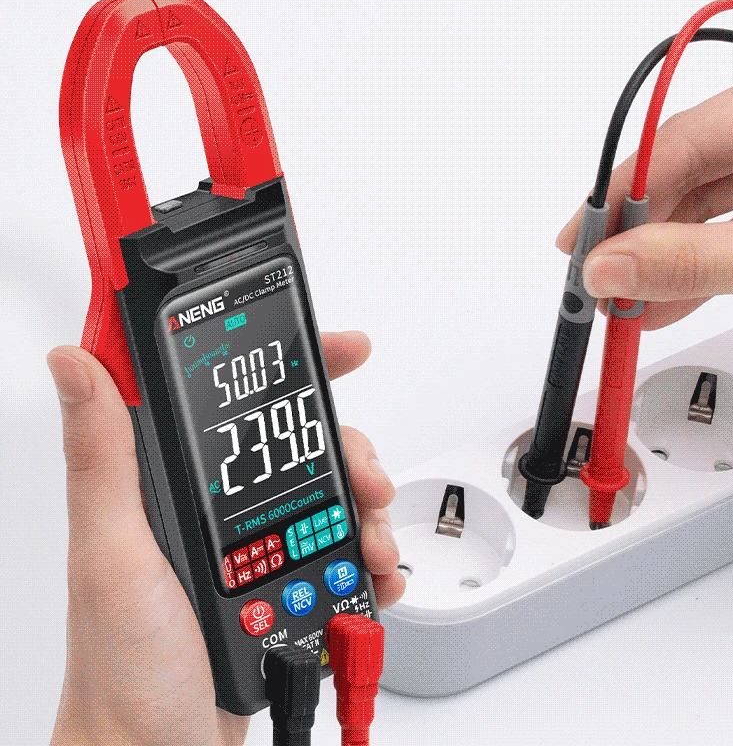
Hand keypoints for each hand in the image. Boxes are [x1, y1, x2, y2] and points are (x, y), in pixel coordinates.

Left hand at [47, 332, 402, 745]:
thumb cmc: (122, 667)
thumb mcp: (111, 551)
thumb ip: (102, 457)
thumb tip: (75, 363)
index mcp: (176, 487)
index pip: (236, 404)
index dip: (290, 367)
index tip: (339, 350)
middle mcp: (218, 511)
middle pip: (304, 450)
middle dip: (351, 454)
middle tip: (369, 481)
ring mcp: (254, 550)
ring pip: (334, 500)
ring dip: (368, 513)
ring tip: (371, 546)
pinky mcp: (281, 587)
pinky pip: (342, 557)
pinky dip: (369, 561)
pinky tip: (371, 578)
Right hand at [557, 50, 732, 327]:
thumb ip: (696, 261)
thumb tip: (608, 269)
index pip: (679, 140)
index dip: (619, 198)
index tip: (577, 245)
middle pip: (685, 173)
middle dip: (638, 239)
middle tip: (595, 283)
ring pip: (703, 204)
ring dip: (662, 260)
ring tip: (623, 303)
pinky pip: (730, 226)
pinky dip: (698, 266)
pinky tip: (661, 298)